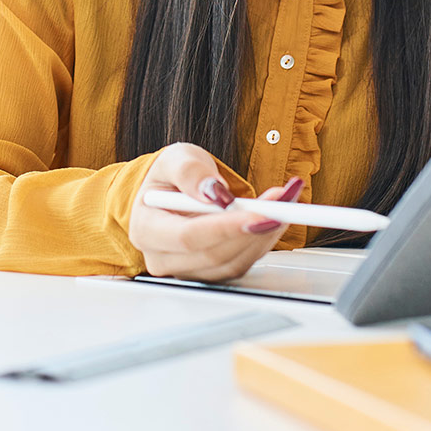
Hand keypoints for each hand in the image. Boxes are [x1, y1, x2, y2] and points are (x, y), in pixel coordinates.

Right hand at [128, 142, 302, 280]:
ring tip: (284, 203)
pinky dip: (263, 240)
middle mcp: (163, 257)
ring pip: (233, 263)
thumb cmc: (170, 177)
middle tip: (282, 202)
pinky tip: (274, 218)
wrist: (172, 191)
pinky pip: (242, 263)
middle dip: (254, 228)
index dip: (225, 228)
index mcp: (147, 229)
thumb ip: (190, 172)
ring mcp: (188, 270)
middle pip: (214, 255)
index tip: (258, 213)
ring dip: (265, 234)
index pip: (187, 237)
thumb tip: (213, 192)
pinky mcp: (211, 273)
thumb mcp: (176, 158)